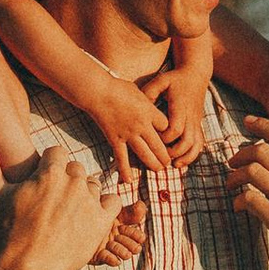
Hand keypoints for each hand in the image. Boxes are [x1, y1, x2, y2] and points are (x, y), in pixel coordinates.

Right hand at [0, 145, 139, 269]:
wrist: (26, 268)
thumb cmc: (8, 232)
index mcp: (49, 173)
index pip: (56, 153)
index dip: (49, 164)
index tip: (42, 180)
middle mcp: (73, 183)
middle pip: (76, 168)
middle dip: (66, 178)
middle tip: (54, 198)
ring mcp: (89, 202)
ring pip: (93, 184)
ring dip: (84, 192)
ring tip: (69, 210)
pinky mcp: (101, 222)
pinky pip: (113, 202)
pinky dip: (105, 206)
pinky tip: (91, 215)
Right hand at [59, 62, 172, 181]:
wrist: (98, 91)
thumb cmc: (118, 88)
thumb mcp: (140, 92)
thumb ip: (149, 104)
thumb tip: (154, 109)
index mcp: (149, 112)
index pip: (167, 128)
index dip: (170, 134)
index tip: (170, 139)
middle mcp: (141, 125)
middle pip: (160, 145)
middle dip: (166, 156)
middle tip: (169, 163)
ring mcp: (128, 134)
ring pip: (145, 154)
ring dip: (154, 164)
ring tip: (159, 170)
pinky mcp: (115, 139)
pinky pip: (122, 158)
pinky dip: (125, 170)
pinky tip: (129, 181)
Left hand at [91, 197, 149, 267]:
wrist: (73, 222)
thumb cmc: (94, 212)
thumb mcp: (112, 208)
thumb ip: (129, 209)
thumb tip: (142, 205)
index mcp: (122, 226)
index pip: (135, 232)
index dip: (137, 235)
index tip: (138, 236)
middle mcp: (116, 237)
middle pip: (130, 244)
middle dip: (131, 244)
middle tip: (132, 245)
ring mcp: (108, 247)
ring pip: (121, 252)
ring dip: (122, 251)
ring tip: (122, 251)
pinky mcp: (99, 255)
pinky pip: (107, 259)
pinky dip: (112, 260)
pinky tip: (114, 259)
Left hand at [142, 54, 214, 167]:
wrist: (196, 76)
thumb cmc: (175, 79)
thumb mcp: (162, 80)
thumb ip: (149, 92)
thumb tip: (139, 107)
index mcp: (181, 107)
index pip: (175, 129)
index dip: (165, 137)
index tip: (155, 138)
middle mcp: (191, 117)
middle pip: (187, 141)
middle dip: (174, 152)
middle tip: (162, 156)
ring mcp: (196, 123)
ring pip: (195, 145)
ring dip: (185, 157)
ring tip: (174, 165)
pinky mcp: (198, 126)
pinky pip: (199, 144)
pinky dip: (192, 155)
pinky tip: (182, 161)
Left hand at [229, 117, 268, 269]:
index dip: (264, 125)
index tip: (247, 122)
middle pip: (261, 150)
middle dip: (240, 153)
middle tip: (231, 163)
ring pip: (251, 170)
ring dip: (234, 176)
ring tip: (230, 185)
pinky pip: (248, 197)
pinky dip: (238, 199)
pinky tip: (239, 207)